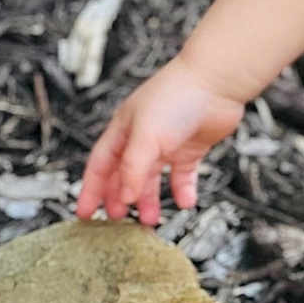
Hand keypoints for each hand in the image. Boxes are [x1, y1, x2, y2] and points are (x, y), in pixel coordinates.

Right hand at [75, 57, 245, 227]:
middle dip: (120, 198)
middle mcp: (144, 138)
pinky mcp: (192, 147)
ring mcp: (169, 143)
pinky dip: (183, 190)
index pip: (101, 165)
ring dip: (150, 199)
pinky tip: (185, 203)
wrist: (218, 82)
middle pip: (125, 175)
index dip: (92, 190)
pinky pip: (183, 174)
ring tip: (151, 220)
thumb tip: (125, 197)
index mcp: (124, 130)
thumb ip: (133, 168)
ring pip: (153, 178)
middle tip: (119, 220)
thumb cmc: (176, 97)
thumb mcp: (146, 134)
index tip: (86, 213)